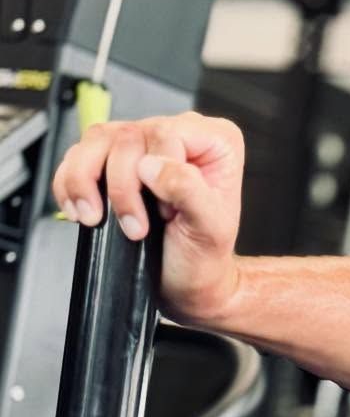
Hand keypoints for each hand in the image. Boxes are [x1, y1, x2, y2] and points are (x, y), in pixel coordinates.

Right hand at [52, 112, 245, 325]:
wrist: (185, 283)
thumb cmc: (203, 255)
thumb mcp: (211, 229)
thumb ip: (189, 191)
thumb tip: (152, 166)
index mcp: (214, 142)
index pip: (167, 133)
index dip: (159, 173)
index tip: (166, 210)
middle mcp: (175, 135)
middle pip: (127, 137)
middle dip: (122, 187)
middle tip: (134, 227)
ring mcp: (139, 145)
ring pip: (95, 140)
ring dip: (85, 182)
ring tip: (96, 217)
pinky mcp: (110, 160)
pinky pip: (77, 156)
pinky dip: (69, 184)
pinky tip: (80, 208)